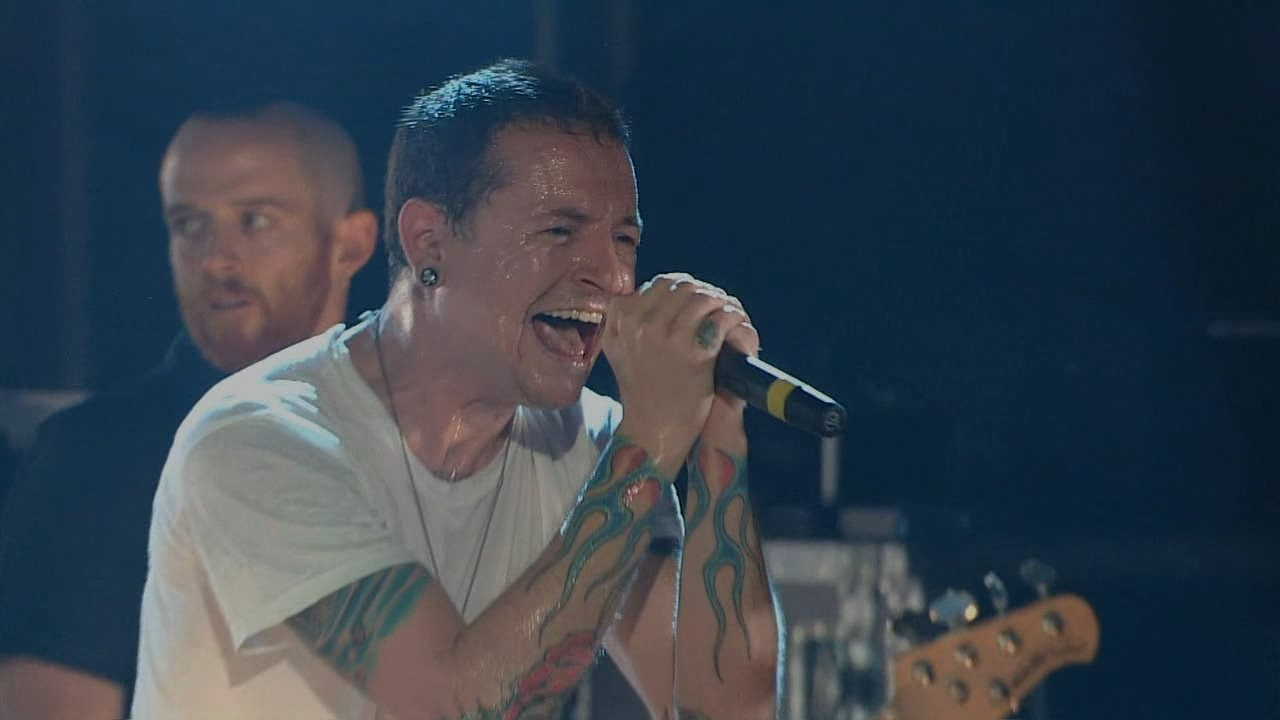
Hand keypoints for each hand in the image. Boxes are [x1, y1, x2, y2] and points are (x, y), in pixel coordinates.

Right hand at [603, 273, 755, 475]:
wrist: (654, 429)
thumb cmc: (642, 391)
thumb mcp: (619, 350)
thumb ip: (625, 320)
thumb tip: (644, 291)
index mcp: (621, 320)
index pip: (660, 284)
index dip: (683, 287)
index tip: (696, 297)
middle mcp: (639, 324)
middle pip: (683, 287)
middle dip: (705, 291)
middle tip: (718, 303)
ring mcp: (665, 337)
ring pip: (703, 298)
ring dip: (721, 301)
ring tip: (729, 311)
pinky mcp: (692, 353)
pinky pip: (719, 319)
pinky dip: (731, 317)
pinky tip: (734, 324)